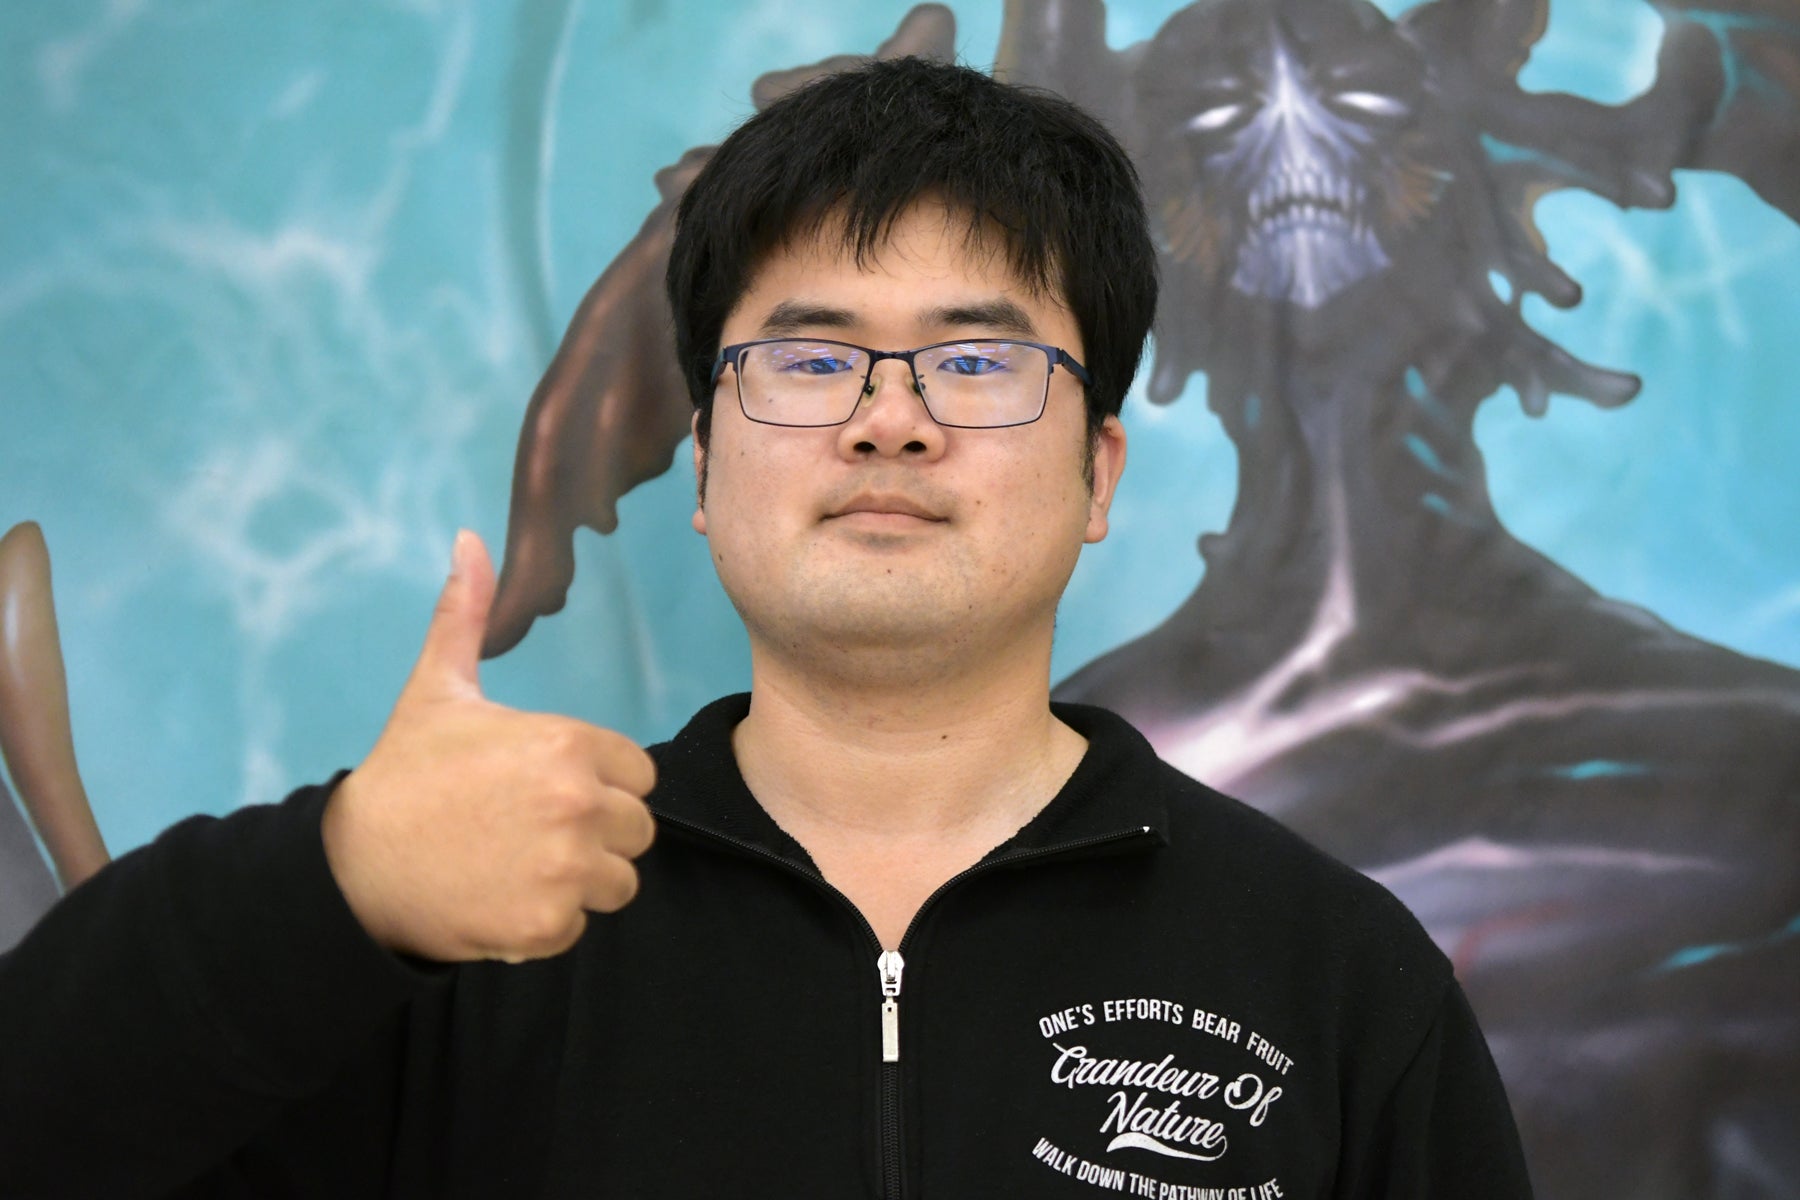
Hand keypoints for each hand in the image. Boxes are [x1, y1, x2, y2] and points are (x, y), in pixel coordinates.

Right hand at [322, 530, 655, 962]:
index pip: (638, 774)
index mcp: (568, 744)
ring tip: (518, 865)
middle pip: (636, 828)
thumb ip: (468, 616)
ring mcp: (566, 869)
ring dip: (580, 881)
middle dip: (595, 834)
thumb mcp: (438, 690)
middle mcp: (578, 804)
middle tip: (528, 831)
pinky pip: (582, 926)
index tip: (544, 789)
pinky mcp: (548, 925)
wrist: (353, 868)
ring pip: (619, 881)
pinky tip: (502, 898)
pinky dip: (548, 922)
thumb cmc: (404, 776)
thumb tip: (470, 540)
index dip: (598, 782)